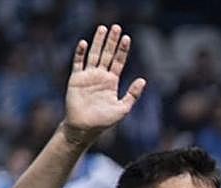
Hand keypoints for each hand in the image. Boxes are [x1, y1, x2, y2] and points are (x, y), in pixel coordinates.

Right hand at [63, 24, 145, 143]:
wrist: (85, 128)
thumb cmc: (104, 121)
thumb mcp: (123, 108)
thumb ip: (133, 94)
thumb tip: (143, 80)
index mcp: (111, 82)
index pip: (118, 62)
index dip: (122, 50)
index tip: (127, 38)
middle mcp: (100, 76)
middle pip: (107, 54)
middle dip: (111, 41)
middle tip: (116, 27)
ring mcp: (88, 76)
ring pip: (94, 55)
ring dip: (98, 42)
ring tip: (102, 28)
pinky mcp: (76, 79)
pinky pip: (78, 63)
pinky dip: (80, 53)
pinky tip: (84, 43)